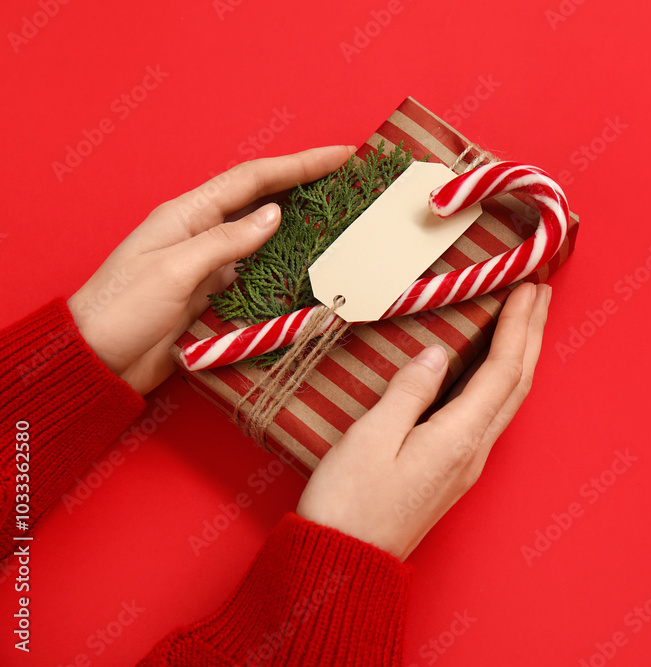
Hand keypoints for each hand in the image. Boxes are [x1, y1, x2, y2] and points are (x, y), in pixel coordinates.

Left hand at [67, 146, 354, 394]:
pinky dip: (286, 263)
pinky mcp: (214, 295)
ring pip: (266, 234)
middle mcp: (202, 232)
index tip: (341, 155)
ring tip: (341, 217)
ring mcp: (210, 264)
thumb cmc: (122, 309)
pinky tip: (309, 264)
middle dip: (306, 185)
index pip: (253, 179)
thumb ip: (226, 242)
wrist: (96, 359)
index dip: (300, 164)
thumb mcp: (174, 270)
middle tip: (349, 180)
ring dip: (302, 223)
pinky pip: (259, 271)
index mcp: (188, 214)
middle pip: (263, 199)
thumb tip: (275, 214)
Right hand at [297, 282, 551, 560]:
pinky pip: (490, 414)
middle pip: (516, 383)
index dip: (517, 326)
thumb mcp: (370, 439)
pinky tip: (493, 370)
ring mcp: (465, 463)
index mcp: (457, 438)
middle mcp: (473, 451)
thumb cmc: (349, 504)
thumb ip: (408, 392)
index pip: (502, 370)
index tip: (527, 287)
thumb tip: (437, 354)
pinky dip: (501, 379)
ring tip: (526, 321)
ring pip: (507, 399)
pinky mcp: (451, 470)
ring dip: (521, 355)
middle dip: (531, 334)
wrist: (345, 563)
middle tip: (541, 291)